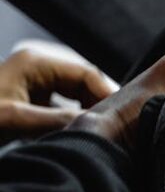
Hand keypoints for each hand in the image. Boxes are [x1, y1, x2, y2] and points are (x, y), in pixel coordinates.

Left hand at [0, 47, 115, 138]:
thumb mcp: (18, 120)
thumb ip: (59, 119)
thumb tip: (95, 124)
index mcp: (35, 61)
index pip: (86, 72)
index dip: (107, 94)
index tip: (119, 118)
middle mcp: (37, 64)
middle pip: (84, 81)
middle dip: (100, 103)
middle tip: (113, 127)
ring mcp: (35, 78)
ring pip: (76, 91)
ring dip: (88, 109)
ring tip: (99, 130)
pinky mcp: (32, 94)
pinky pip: (64, 101)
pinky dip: (75, 114)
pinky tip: (81, 129)